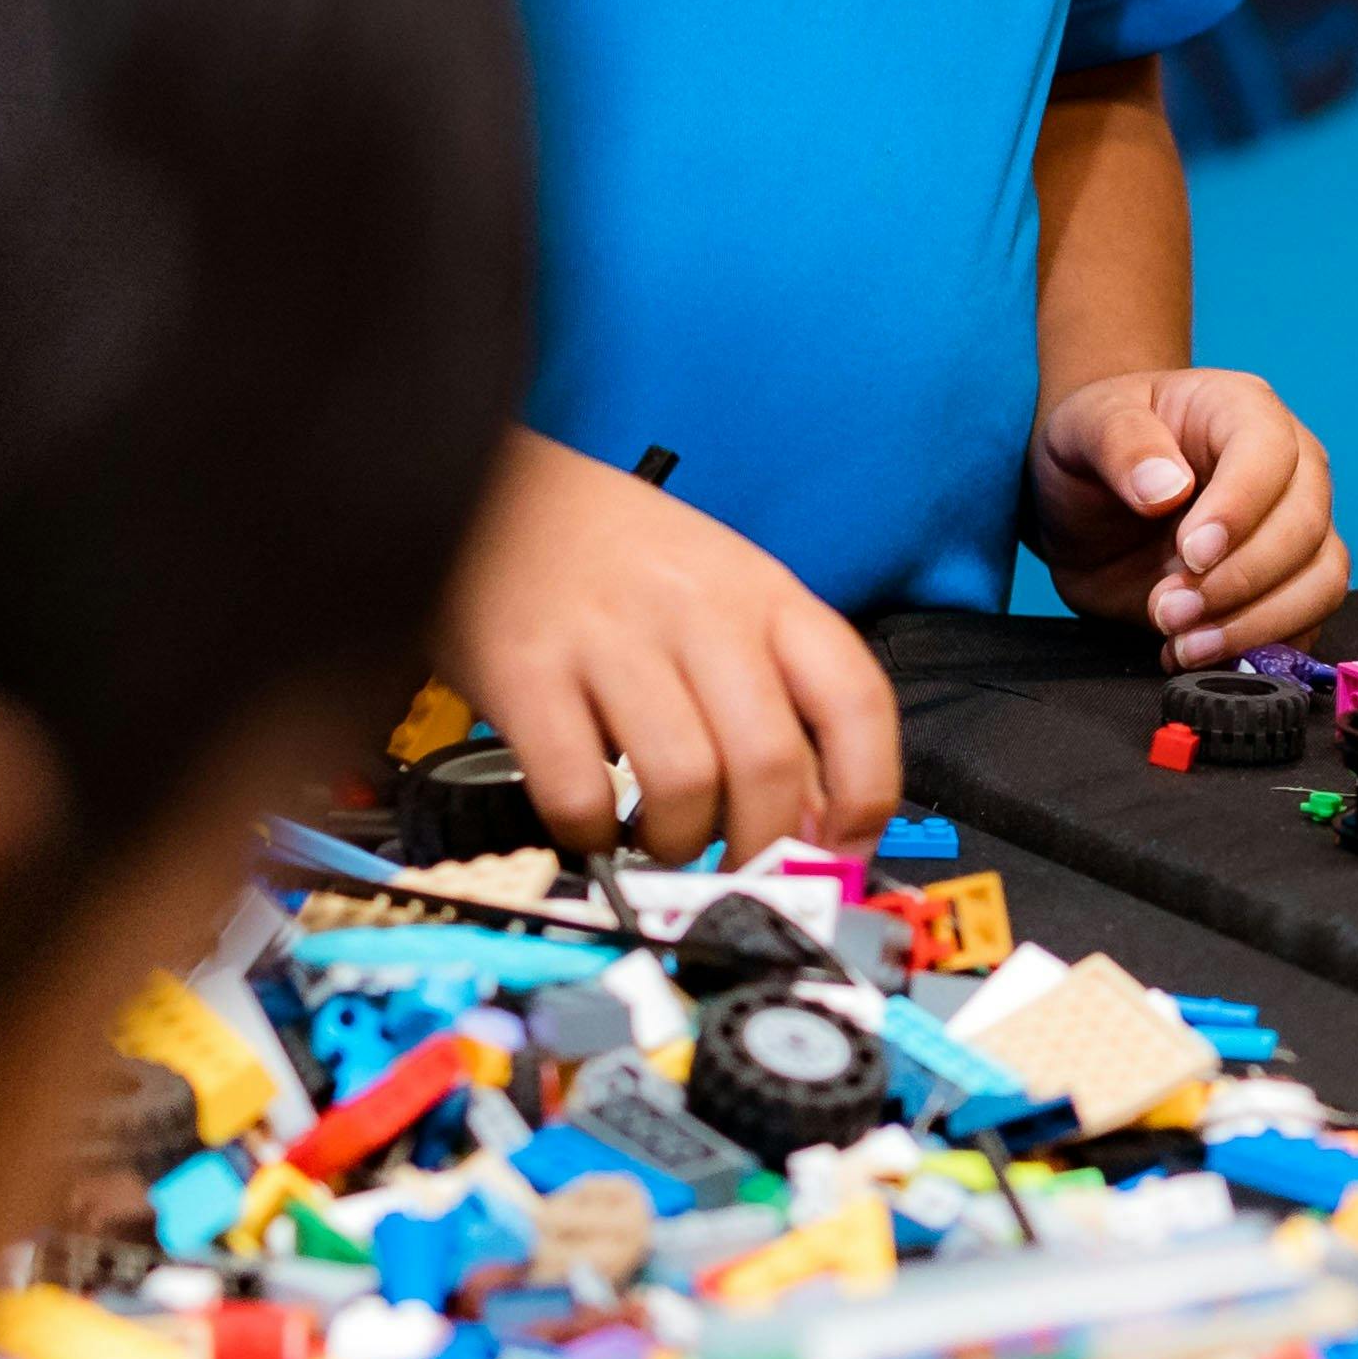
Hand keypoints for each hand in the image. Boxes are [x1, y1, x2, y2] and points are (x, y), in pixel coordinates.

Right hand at [437, 438, 900, 861]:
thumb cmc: (620, 557)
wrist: (491, 489)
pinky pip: (577, 787)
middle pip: (769, 762)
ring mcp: (612, 639)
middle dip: (764, 846)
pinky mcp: (525, 672)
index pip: (855, 701)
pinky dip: (590, 832)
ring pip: (683, 783)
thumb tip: (819, 815)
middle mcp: (700, 612)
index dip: (865, 795)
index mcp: (768, 593)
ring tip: (660, 838)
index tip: (846, 854)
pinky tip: (590, 824)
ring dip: (677, 841)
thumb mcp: (723, 590)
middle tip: (740, 869)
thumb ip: (772, 686)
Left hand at [1027, 367, 1354, 665]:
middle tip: (1167, 609)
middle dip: (1238, 581)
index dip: (1239, 509)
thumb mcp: (1084, 427)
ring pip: (1320, 580)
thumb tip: (1166, 488)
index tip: (1190, 554)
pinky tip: (1196, 652)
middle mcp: (1288, 467)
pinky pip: (1306, 621)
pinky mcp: (1287, 584)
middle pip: (1305, 526)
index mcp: (1243, 411)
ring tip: (1184, 643)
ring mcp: (1295, 529)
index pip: (1271, 453)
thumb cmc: (1095, 447)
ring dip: (1257, 623)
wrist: (1089, 501)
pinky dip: (1259, 648)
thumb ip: (1121, 444)